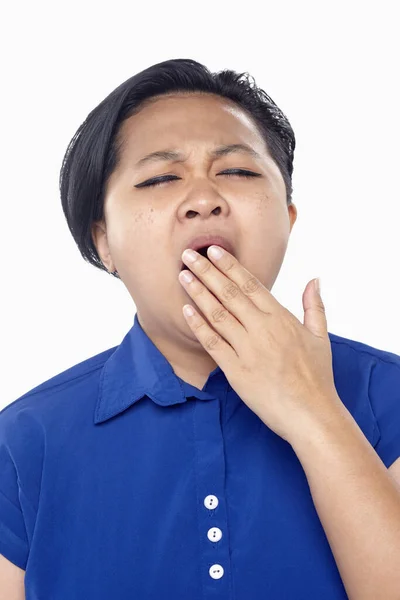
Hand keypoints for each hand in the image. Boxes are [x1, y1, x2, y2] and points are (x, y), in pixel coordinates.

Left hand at [178, 245, 345, 444]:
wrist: (311, 414)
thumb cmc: (317, 377)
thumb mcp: (320, 337)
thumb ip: (314, 305)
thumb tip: (314, 279)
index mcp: (281, 318)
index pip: (250, 284)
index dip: (229, 266)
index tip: (213, 251)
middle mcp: (262, 329)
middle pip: (229, 293)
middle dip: (206, 271)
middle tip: (187, 254)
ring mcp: (248, 349)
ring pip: (217, 314)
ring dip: (198, 293)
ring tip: (182, 276)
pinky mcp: (236, 371)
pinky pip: (212, 343)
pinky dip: (198, 325)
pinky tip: (186, 311)